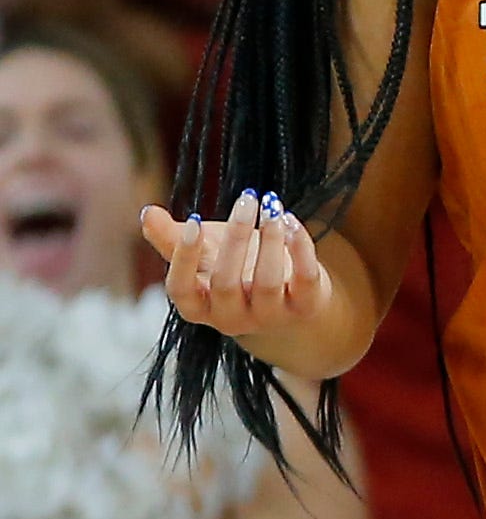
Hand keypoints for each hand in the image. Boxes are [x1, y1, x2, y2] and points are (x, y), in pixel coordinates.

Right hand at [144, 190, 334, 337]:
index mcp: (199, 306)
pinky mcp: (305, 308)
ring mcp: (269, 317)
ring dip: (270, 240)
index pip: (181, 289)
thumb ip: (172, 237)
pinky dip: (301, 248)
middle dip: (235, 238)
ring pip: (268, 282)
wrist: (288, 296)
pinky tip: (291, 221)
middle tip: (246, 199)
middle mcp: (231, 318)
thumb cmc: (236, 268)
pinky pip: (305, 280)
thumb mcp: (204, 252)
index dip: (184, 257)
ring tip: (271, 207)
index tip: (192, 221)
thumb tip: (147, 213)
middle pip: (226, 283)